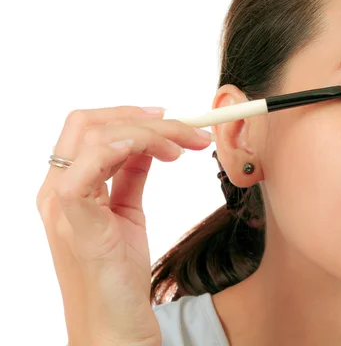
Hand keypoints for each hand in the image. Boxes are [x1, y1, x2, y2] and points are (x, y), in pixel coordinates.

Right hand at [36, 106, 212, 345]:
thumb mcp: (128, 212)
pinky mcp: (78, 225)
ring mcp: (62, 207)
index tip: (168, 116)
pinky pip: (80, 177)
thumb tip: (148, 144)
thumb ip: (130, 175)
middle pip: (90, 124)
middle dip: (146, 120)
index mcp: (68, 184)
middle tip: (188, 132)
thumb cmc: (120, 271)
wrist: (115, 321)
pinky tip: (145, 150)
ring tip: (183, 150)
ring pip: (96, 139)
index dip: (128, 114)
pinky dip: (110, 153)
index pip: (88, 127)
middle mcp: (57, 190)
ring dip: (149, 134)